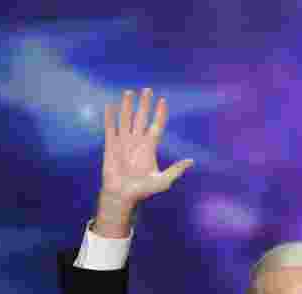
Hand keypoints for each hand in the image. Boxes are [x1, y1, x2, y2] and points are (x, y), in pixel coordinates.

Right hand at [94, 88, 193, 236]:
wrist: (122, 196)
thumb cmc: (142, 190)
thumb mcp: (163, 181)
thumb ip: (175, 170)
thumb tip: (191, 161)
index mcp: (150, 147)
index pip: (156, 126)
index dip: (160, 113)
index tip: (163, 101)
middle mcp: (137, 141)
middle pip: (141, 118)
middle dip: (145, 104)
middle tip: (147, 90)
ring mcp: (123, 142)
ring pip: (126, 119)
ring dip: (127, 105)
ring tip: (129, 92)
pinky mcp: (110, 145)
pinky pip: (110, 128)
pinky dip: (110, 117)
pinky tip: (111, 106)